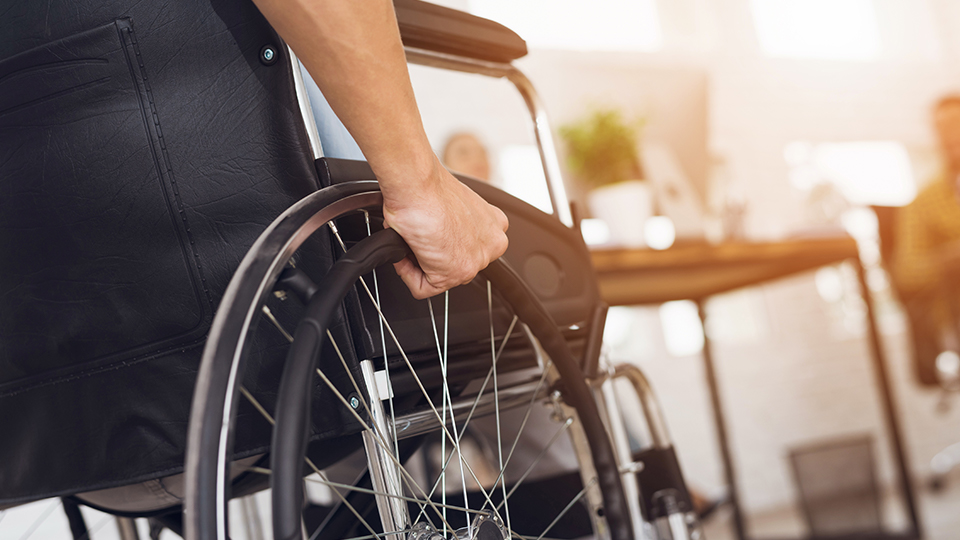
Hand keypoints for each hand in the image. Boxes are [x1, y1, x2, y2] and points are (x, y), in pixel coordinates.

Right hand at [381, 159, 508, 298]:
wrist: (417, 184)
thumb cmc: (427, 187)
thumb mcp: (452, 206)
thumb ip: (454, 226)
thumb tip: (437, 237)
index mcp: (494, 226)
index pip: (467, 249)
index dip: (441, 244)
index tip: (430, 234)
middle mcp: (492, 244)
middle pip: (454, 264)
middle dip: (431, 256)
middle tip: (418, 237)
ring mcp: (476, 261)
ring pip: (438, 277)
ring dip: (418, 263)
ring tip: (412, 240)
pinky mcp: (454, 273)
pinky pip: (422, 288)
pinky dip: (407, 273)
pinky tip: (406, 251)